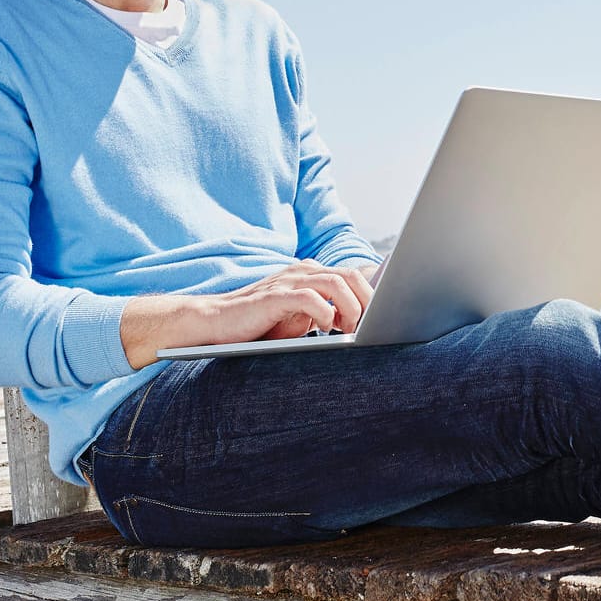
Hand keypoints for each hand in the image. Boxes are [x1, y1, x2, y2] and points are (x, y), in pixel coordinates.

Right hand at [119, 261, 377, 369]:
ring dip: (351, 306)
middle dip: (369, 300)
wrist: (214, 324)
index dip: (374, 292)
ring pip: (335, 282)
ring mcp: (287, 281)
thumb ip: (325, 314)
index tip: (386, 314)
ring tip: (352, 329)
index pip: (353, 274)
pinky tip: (327, 327)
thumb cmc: (258, 325)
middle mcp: (302, 271)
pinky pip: (308, 297)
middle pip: (351, 275)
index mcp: (311, 274)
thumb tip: (360, 324)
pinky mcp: (273, 295)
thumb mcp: (299, 319)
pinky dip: (325, 311)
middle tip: (372, 326)